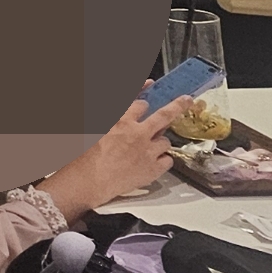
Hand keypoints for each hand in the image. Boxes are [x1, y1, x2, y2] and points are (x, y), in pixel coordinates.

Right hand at [40, 96, 188, 220]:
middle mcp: (137, 133)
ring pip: (166, 141)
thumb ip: (112, 118)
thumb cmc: (86, 156)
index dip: (144, 102)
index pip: (139, 104)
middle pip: (164, 115)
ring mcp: (148, 151)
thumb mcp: (93, 128)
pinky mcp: (154, 168)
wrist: (90, 181)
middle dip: (177, 105)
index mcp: (120, 121)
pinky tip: (152, 162)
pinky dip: (162, 160)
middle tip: (186, 100)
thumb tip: (125, 113)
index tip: (152, 91)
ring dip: (160, 142)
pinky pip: (168, 160)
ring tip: (150, 148)